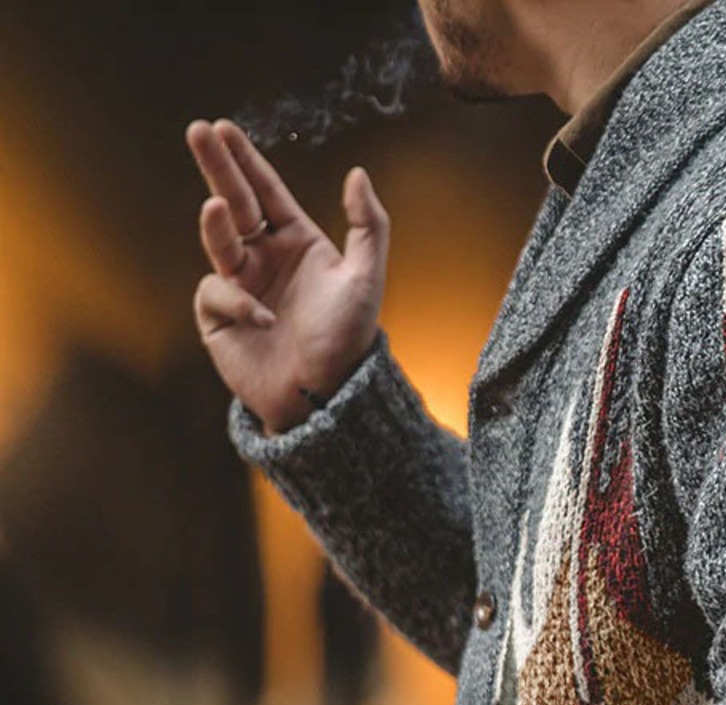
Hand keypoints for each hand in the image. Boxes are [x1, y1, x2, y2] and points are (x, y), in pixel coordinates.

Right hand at [185, 118, 388, 434]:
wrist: (324, 396)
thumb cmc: (348, 339)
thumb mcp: (366, 279)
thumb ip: (368, 226)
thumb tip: (358, 174)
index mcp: (298, 243)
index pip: (267, 191)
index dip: (245, 159)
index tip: (223, 127)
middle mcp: (265, 258)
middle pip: (235, 201)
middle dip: (217, 167)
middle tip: (198, 130)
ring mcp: (240, 285)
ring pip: (218, 241)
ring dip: (216, 224)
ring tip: (217, 208)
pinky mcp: (219, 316)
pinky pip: (215, 292)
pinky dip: (235, 301)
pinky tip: (263, 320)